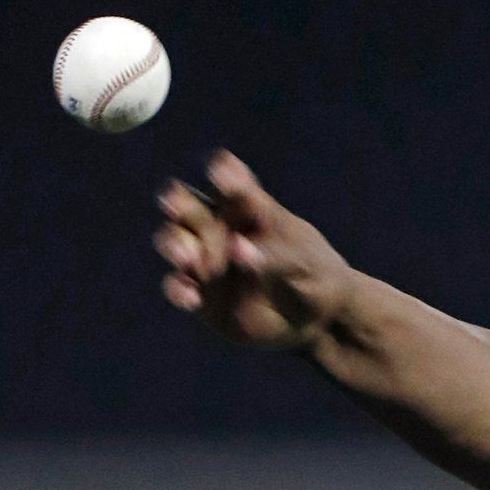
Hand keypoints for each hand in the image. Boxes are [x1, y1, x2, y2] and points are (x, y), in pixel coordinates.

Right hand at [153, 151, 354, 350]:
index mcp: (250, 209)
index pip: (235, 188)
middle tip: (173, 204)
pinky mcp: (201, 293)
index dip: (226, 177)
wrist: (317, 316)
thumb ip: (272, 255)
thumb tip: (237, 247)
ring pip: (177, 244)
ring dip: (175, 245)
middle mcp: (220, 228)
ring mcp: (207, 260)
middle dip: (178, 204)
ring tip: (187, 256)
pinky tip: (191, 299)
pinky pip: (181, 288)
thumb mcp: (303, 262)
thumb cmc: (314, 274)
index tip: (222, 173)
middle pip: (189, 208)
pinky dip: (180, 291)